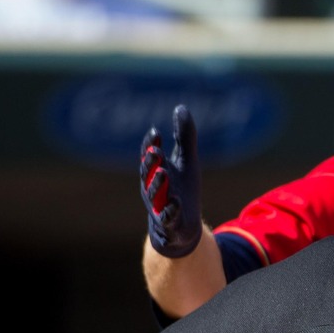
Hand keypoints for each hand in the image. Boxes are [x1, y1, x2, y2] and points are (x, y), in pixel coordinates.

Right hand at [139, 104, 202, 258]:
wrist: (182, 226)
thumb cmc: (181, 189)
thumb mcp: (186, 161)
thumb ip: (183, 136)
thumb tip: (180, 107)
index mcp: (155, 172)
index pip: (149, 156)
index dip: (150, 145)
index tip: (156, 133)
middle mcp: (152, 189)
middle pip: (147, 175)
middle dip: (150, 164)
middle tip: (156, 152)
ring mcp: (159, 206)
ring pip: (155, 196)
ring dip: (158, 184)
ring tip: (163, 173)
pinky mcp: (170, 223)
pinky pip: (168, 217)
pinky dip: (171, 210)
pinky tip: (176, 202)